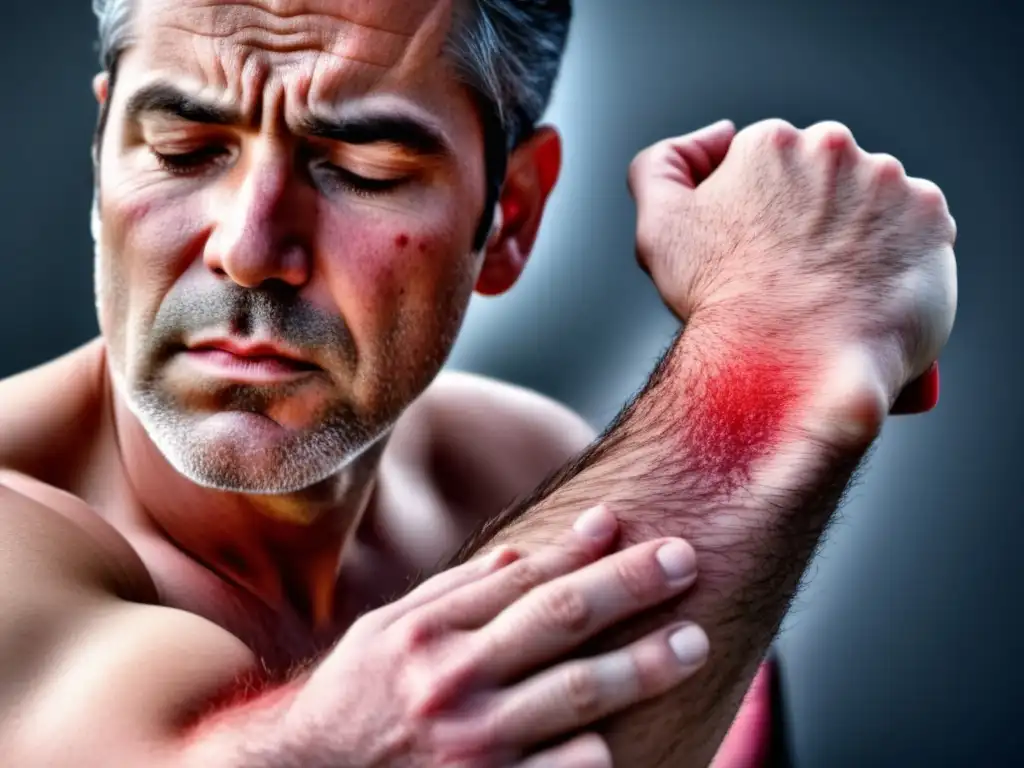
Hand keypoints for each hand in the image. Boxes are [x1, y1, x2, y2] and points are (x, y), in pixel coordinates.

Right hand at [282, 505, 707, 766]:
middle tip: (686, 560)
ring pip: (579, 694)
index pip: (521, 576)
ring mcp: (475, 745)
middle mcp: (452, 682)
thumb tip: (518, 557)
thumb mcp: (384, 635)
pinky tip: (632, 736)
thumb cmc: (354, 703)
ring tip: (693, 641)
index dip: (578, 547)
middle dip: (629, 584)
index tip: (623, 523)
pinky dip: (602, 753)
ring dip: (644, 664)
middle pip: (560, 619)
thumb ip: (451, 595)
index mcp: (427, 633)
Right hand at [628, 119, 956, 421]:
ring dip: (859, 232)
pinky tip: (870, 290)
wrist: (785, 365)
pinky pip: (919, 229)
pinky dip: (900, 255)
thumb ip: (661, 164)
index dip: (765, 212)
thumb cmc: (720, 306)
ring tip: (836, 288)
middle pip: (826, 176)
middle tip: (798, 273)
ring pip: (874, 200)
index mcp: (768, 143)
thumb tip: (718, 134)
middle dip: (815, 214)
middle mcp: (830, 146)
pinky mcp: (930, 217)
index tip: (764, 252)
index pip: (774, 165)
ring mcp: (887, 180)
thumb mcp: (658, 230)